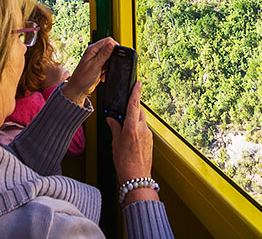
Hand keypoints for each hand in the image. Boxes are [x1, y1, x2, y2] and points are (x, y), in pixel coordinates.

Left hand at [61, 37, 116, 105]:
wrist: (79, 89)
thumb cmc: (82, 78)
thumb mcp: (95, 65)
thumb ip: (104, 54)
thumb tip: (112, 44)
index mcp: (93, 49)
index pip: (108, 41)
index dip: (115, 46)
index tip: (117, 54)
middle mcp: (95, 53)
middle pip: (110, 49)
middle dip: (113, 58)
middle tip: (109, 65)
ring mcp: (97, 59)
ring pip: (110, 58)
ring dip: (110, 65)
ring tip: (105, 71)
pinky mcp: (99, 66)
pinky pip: (108, 65)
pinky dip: (108, 70)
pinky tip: (103, 75)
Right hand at [107, 82, 155, 198]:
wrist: (136, 178)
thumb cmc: (124, 162)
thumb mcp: (115, 143)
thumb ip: (115, 128)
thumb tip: (112, 119)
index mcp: (132, 127)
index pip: (134, 105)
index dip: (136, 92)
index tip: (138, 83)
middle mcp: (142, 129)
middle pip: (139, 111)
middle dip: (132, 108)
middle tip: (122, 111)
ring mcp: (148, 135)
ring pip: (141, 121)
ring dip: (134, 120)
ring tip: (123, 128)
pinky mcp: (150, 141)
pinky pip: (143, 129)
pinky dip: (137, 128)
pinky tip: (130, 137)